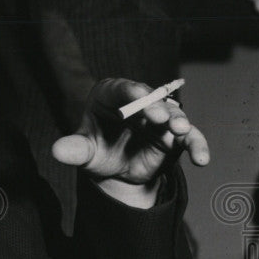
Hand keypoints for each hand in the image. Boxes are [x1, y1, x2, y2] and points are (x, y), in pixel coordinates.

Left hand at [52, 78, 210, 206]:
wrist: (114, 170)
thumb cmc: (96, 150)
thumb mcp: (84, 152)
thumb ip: (74, 149)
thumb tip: (57, 152)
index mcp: (112, 95)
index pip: (121, 88)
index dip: (130, 90)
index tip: (136, 94)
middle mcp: (139, 102)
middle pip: (151, 99)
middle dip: (156, 107)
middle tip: (159, 116)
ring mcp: (160, 118)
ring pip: (174, 116)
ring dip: (179, 122)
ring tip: (179, 131)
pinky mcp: (174, 137)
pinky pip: (190, 139)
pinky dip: (197, 147)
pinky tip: (201, 159)